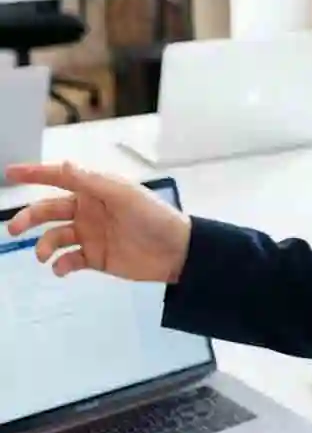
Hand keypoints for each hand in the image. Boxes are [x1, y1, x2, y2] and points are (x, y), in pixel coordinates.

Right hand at [3, 161, 190, 283]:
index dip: (35, 173)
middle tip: (14, 228)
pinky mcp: (94, 258)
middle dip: (30, 217)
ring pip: (54, 237)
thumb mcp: (123, 196)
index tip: (9, 172)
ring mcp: (90, 234)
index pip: (61, 178)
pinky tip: (63, 268)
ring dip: (43, 245)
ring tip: (44, 255)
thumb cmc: (152, 216)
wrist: (174, 251)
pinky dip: (60, 265)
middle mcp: (89, 210)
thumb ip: (92, 183)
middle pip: (49, 210)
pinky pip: (67, 261)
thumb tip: (64, 164)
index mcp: (96, 190)